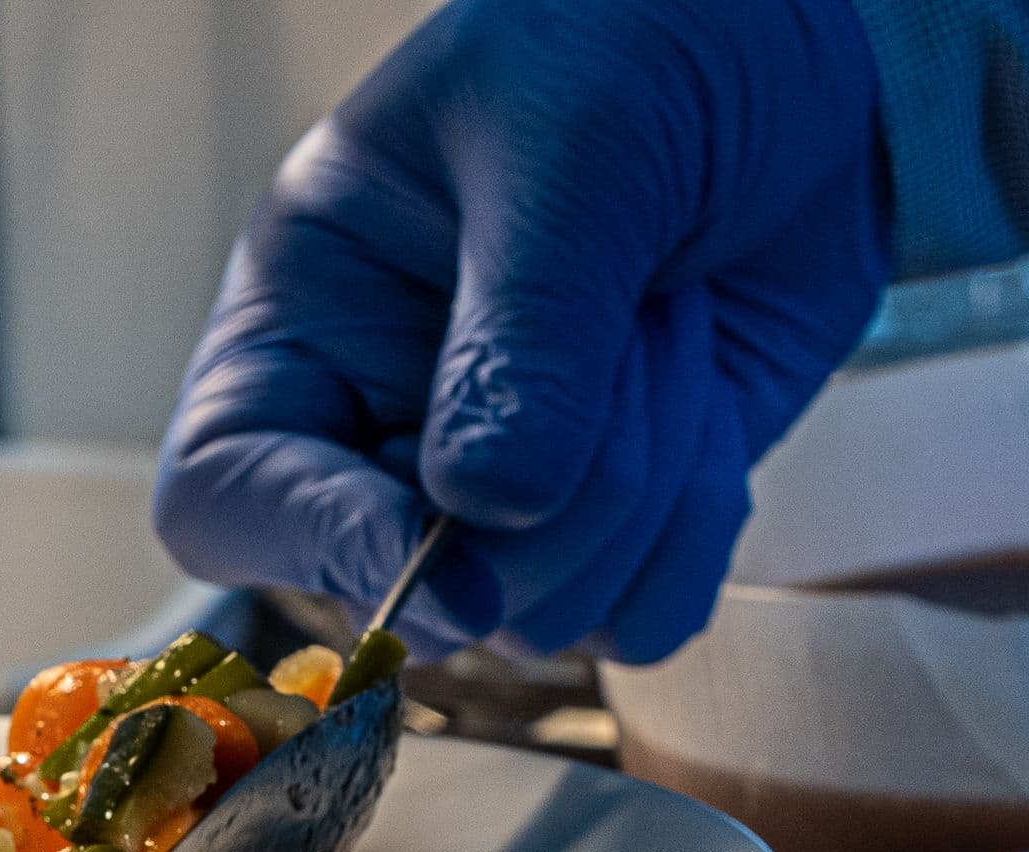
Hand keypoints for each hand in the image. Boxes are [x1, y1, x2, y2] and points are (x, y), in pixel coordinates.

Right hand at [154, 0, 891, 663]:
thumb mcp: (569, 149)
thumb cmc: (641, 40)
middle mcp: (383, 423)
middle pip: (409, 590)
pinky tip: (706, 403)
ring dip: (645, 488)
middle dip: (554, 495)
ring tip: (666, 328)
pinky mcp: (615, 520)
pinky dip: (698, 529)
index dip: (320, 543)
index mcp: (307, 316)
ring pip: (542, 615)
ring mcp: (501, 490)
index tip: (454, 533)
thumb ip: (520, 341)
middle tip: (632, 331)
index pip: (224, 499)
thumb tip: (488, 514)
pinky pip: (640, 617)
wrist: (803, 45)